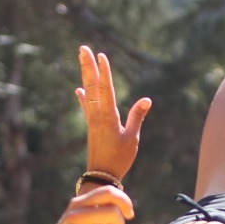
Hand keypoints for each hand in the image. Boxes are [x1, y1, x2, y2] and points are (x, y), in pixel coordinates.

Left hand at [75, 46, 149, 180]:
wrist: (101, 175)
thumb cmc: (119, 158)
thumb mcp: (132, 138)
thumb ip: (137, 117)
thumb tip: (146, 99)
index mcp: (108, 116)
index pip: (106, 88)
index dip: (104, 71)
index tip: (101, 55)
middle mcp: (97, 115)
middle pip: (92, 85)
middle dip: (88, 66)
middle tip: (82, 48)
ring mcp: (92, 120)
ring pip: (87, 92)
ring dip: (85, 75)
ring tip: (81, 60)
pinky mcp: (90, 126)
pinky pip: (85, 107)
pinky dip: (82, 97)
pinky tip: (78, 89)